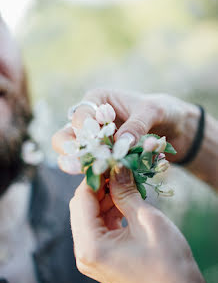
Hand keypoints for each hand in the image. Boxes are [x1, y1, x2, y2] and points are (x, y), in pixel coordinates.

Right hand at [52, 89, 199, 164]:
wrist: (176, 128)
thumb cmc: (163, 110)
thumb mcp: (153, 111)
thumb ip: (137, 125)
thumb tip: (121, 144)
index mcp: (97, 100)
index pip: (80, 116)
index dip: (85, 131)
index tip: (97, 143)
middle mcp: (91, 121)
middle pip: (65, 138)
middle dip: (71, 151)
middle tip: (80, 165)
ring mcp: (96, 142)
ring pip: (76, 156)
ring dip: (83, 166)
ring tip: (95, 174)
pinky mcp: (106, 159)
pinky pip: (96, 168)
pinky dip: (101, 175)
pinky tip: (108, 181)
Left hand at [70, 167, 216, 282]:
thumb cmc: (169, 262)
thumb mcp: (147, 220)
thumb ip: (126, 191)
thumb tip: (118, 166)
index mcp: (90, 246)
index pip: (82, 199)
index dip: (95, 176)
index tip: (109, 160)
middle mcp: (84, 253)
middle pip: (82, 207)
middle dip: (100, 186)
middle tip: (120, 170)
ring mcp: (91, 257)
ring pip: (90, 216)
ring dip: (106, 198)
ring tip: (126, 185)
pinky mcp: (101, 258)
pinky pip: (99, 227)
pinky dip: (110, 211)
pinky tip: (125, 201)